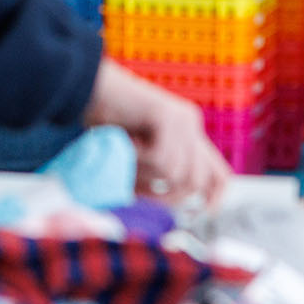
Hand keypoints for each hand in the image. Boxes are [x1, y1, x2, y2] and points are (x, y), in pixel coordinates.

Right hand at [84, 61, 230, 205]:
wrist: (84, 87)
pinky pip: (161, 160)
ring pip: (176, 174)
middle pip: (195, 181)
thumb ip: (159, 173)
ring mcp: (182, 119)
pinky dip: (138, 160)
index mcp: (188, 133)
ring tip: (124, 157)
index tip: (196, 215)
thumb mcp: (139, 155)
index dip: (213, 199)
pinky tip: (125, 144)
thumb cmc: (104, 122)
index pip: (219, 174)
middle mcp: (191, 124)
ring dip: (143, 175)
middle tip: (135, 188)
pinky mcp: (170, 116)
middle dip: (164, 195)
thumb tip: (179, 206)